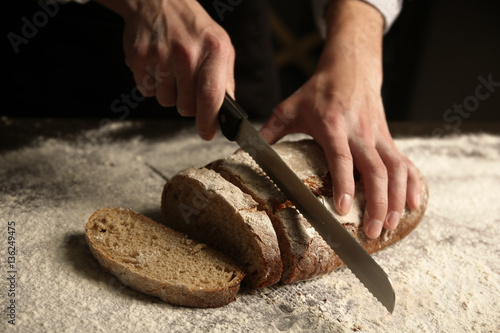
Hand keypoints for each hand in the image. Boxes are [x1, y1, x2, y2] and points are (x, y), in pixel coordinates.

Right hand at [97, 0, 234, 139]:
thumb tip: (227, 111)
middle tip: (188, 86)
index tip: (207, 133)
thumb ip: (225, 79)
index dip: (209, 121)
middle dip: (189, 105)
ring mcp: (160, 56)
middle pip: (186, 106)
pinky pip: (147, 91)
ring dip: (170, 94)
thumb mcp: (220, 44)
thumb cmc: (193, 27)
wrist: (157, 0)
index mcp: (213, 49)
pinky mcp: (138, 58)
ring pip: (166, 102)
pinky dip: (153, 85)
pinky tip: (158, 66)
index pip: (211, 96)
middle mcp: (186, 53)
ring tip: (172, 70)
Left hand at [259, 0, 421, 238]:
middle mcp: (360, 132)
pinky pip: (406, 162)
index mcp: (333, 125)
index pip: (341, 157)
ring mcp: (378, 135)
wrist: (350, 68)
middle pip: (376, 169)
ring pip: (396, 169)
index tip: (342, 208)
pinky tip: (414, 204)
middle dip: (378, 202)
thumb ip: (269, 132)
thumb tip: (243, 151)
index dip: (343, 183)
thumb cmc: (319, 90)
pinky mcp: (389, 138)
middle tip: (372, 231)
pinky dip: (413, 183)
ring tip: (390, 225)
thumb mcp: (290, 107)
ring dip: (397, 198)